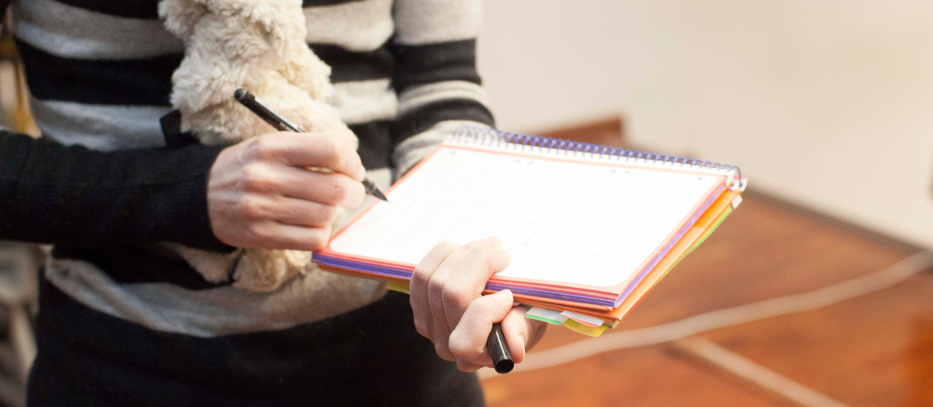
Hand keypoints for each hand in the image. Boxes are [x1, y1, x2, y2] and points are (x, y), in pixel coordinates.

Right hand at [207, 129, 364, 250]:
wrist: (201, 196)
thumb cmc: (248, 167)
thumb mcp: (271, 145)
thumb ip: (311, 147)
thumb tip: (352, 155)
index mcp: (272, 148)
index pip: (331, 150)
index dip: (352, 160)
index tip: (352, 168)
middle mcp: (266, 177)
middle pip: (336, 188)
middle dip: (353, 190)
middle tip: (350, 191)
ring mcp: (263, 209)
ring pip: (327, 215)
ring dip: (334, 211)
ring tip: (322, 205)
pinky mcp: (262, 236)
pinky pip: (314, 239)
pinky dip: (321, 231)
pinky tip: (311, 223)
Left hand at [410, 238, 547, 371]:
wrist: (505, 307)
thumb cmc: (522, 314)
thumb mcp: (533, 321)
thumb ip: (523, 330)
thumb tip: (513, 343)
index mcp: (478, 357)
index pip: (466, 342)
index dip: (486, 312)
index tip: (509, 293)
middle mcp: (448, 347)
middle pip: (449, 296)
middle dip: (477, 264)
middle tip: (502, 254)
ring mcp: (429, 326)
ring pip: (432, 279)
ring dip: (461, 254)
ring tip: (488, 247)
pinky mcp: (419, 304)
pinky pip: (422, 273)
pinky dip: (443, 255)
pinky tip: (465, 251)